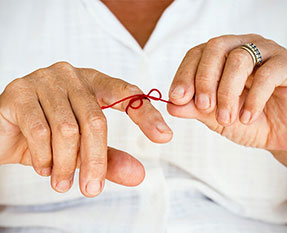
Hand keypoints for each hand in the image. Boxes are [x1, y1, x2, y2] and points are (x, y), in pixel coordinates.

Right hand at [0, 62, 172, 196]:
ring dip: (67, 164)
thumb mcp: (83, 149)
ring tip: (62, 182)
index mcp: (93, 83)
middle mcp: (71, 76)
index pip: (126, 94)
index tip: (164, 137)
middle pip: (95, 120)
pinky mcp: (19, 92)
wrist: (4, 131)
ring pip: (67, 129)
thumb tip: (139, 174)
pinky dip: (44, 157)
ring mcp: (44, 80)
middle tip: (91, 189)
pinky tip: (43, 167)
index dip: (146, 114)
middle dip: (95, 160)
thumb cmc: (50, 138)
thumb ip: (110, 160)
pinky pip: (39, 130)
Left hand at [168, 34, 286, 172]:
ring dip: (227, 93)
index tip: (177, 98)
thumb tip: (171, 104)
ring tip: (226, 119)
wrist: (281, 134)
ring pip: (238, 60)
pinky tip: (247, 117)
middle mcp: (241, 48)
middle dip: (204, 80)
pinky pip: (267, 74)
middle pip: (215, 48)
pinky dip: (253, 99)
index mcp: (221, 57)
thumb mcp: (214, 117)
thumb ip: (194, 109)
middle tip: (204, 108)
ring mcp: (266, 53)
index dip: (184, 75)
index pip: (196, 54)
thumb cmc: (248, 121)